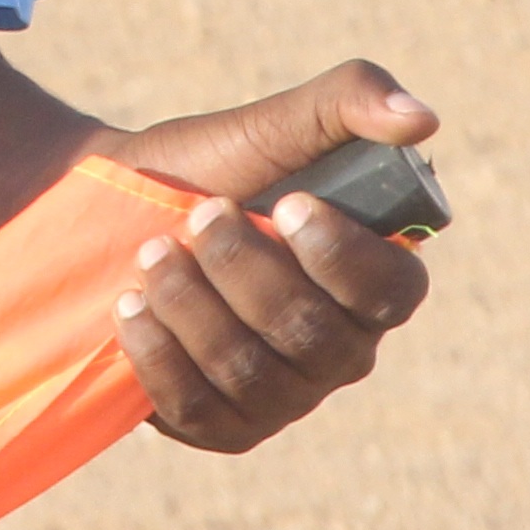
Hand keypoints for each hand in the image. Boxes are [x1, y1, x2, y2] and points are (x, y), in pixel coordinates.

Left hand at [97, 59, 439, 452]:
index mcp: (373, 283)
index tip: (284, 205)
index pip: (393, 292)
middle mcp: (341, 350)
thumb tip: (421, 119)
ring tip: (154, 252)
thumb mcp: (269, 124)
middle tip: (200, 215)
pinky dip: (157, 353)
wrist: (108, 206)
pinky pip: (200, 410)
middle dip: (244, 267)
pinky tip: (129, 304)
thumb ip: (348, 104)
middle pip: (311, 333)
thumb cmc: (207, 168)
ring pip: (252, 372)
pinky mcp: (221, 425)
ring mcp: (284, 395)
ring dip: (192, 302)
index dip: (341, 254)